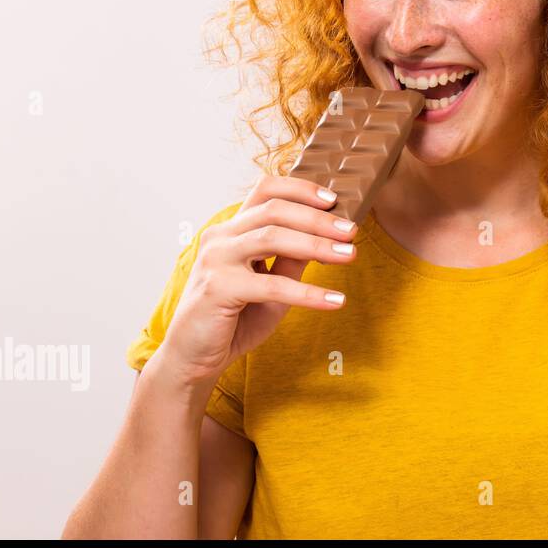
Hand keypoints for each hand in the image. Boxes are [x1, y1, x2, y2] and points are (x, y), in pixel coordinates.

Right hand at [156, 175, 357, 387]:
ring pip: (272, 238)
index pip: (265, 190)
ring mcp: (215, 260)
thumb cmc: (234, 318)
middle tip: (351, 231)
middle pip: (274, 211)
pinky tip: (334, 300)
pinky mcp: (217, 288)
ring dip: (317, 245)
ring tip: (350, 255)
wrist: (195, 358)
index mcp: (232, 230)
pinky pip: (271, 285)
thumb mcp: (273, 285)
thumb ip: (292, 260)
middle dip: (318, 219)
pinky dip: (308, 292)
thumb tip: (329, 236)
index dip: (300, 190)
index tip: (333, 199)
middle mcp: (220, 237)